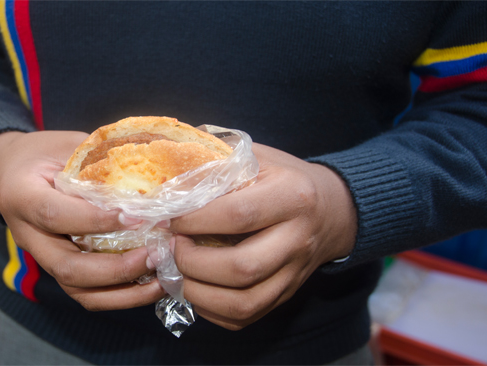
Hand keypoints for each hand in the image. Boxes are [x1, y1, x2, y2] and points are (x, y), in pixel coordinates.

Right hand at [0, 131, 164, 310]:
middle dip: (116, 267)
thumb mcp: (68, 146)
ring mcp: (44, 257)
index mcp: (23, 196)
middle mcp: (28, 235)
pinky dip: (123, 296)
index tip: (138, 216)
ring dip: (124, 292)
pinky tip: (153, 284)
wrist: (13, 172)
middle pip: (67, 267)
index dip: (96, 220)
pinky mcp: (60, 269)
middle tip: (155, 252)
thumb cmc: (45, 153)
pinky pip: (88, 294)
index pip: (55, 215)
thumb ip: (98, 163)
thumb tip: (151, 177)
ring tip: (162, 276)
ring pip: (78, 291)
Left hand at [170, 143, 356, 329]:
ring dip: (198, 293)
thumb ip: (218, 167)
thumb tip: (167, 185)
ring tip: (178, 272)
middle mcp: (298, 239)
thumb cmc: (285, 178)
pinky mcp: (286, 295)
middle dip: (193, 263)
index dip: (194, 220)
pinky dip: (211, 310)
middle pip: (242, 268)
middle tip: (171, 247)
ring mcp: (294, 273)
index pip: (238, 215)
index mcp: (292, 196)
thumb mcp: (258, 158)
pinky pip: (245, 317)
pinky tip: (197, 288)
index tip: (168, 218)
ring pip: (243, 302)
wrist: (331, 210)